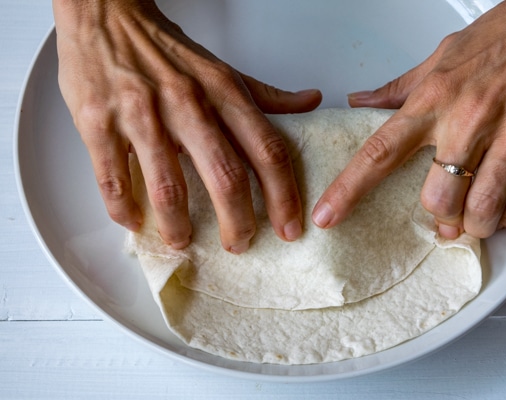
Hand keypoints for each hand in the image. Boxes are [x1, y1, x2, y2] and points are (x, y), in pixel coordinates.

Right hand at [53, 0, 321, 251]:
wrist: (107, 15)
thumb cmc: (167, 50)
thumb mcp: (223, 69)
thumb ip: (267, 95)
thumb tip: (311, 102)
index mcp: (223, 92)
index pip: (267, 151)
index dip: (283, 196)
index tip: (289, 228)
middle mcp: (187, 104)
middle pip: (225, 176)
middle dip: (237, 222)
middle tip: (240, 245)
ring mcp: (141, 115)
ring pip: (167, 188)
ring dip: (177, 226)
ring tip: (183, 240)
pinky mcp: (98, 123)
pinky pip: (113, 179)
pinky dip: (124, 209)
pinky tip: (135, 222)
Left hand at [313, 0, 505, 238]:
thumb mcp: (443, 56)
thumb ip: (399, 88)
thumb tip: (362, 102)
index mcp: (436, 98)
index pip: (380, 152)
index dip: (348, 190)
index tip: (329, 214)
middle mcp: (471, 119)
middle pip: (436, 197)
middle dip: (437, 215)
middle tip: (441, 211)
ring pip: (479, 210)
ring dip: (471, 224)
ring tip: (471, 217)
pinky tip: (502, 204)